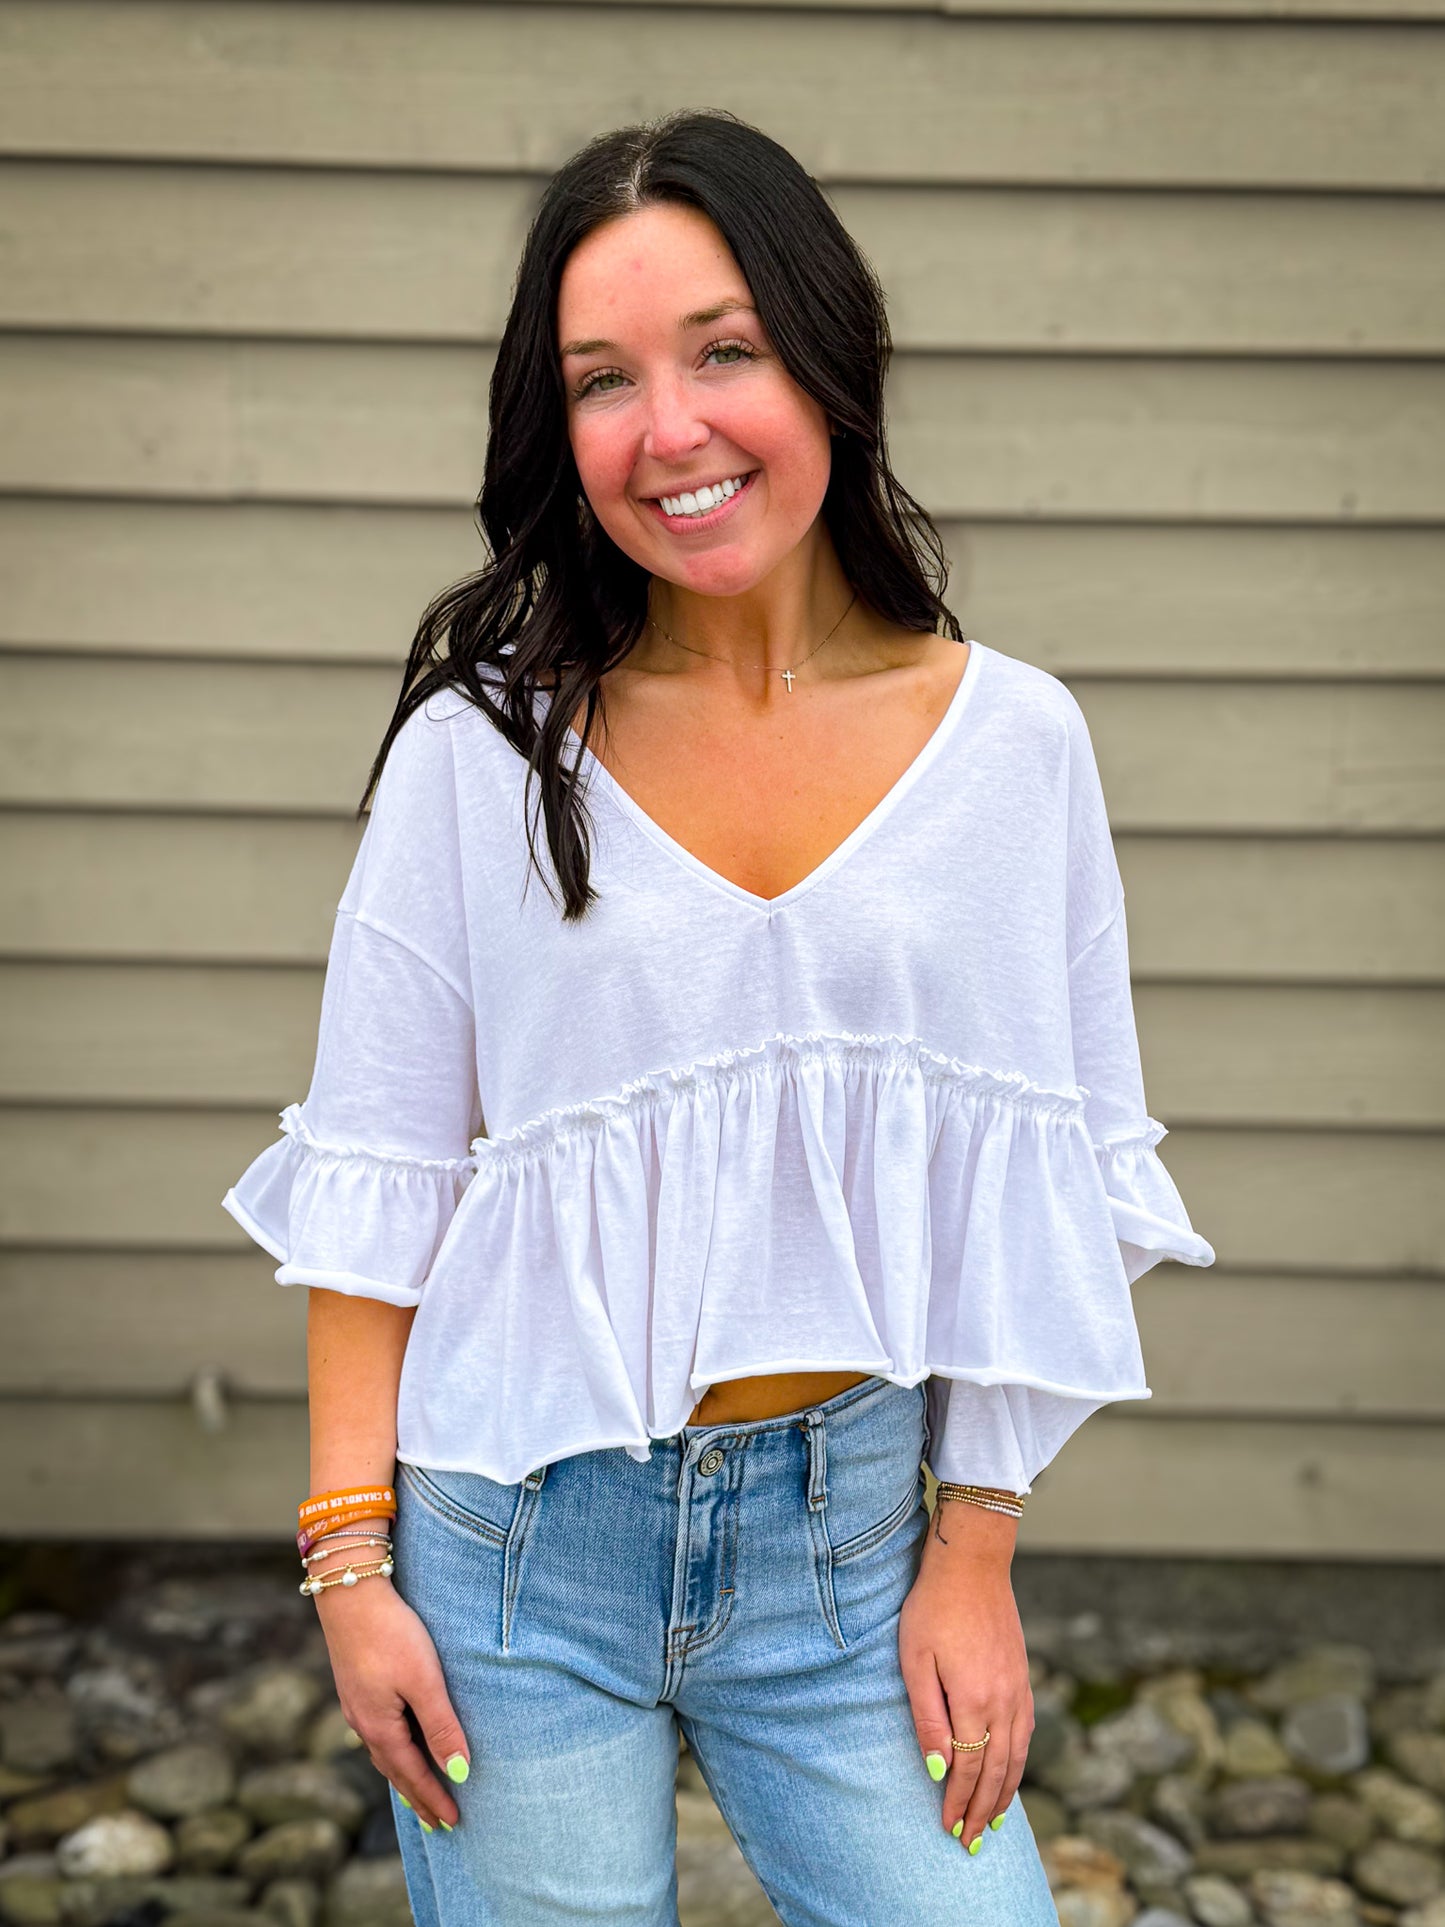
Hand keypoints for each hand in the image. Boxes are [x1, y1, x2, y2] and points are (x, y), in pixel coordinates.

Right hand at [313, 1577, 470, 1831]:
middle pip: (395, 1771)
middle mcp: (363, 1723)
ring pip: (384, 1754)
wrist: (351, 1593)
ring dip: (404, 1777)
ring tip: (419, 1794)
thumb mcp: (424, 1680)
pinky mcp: (357, 1687)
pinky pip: (378, 1735)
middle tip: (438, 1824)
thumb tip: (459, 1772)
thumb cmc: (392, 1634)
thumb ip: (442, 1726)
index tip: (453, 1823)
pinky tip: (396, 1746)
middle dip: (418, 1798)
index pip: (413, 1775)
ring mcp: (356, 1706)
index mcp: (380, 1728)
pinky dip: (393, 1752)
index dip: (434, 1799)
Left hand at [897, 1511, 1032, 1851]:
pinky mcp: (1022, 1678)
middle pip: (996, 1772)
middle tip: (972, 1843)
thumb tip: (938, 1769)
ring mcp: (1018, 1690)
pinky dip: (1019, 1764)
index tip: (949, 1829)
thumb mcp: (915, 1661)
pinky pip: (1026, 1734)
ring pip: (1016, 1757)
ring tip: (994, 1824)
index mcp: (974, 1700)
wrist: (972, 1564)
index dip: (959, 1803)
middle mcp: (1003, 1702)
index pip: (968, 1769)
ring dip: (1005, 1795)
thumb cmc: (933, 1608)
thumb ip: (928, 1717)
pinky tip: (1010, 1775)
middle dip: (983, 1812)